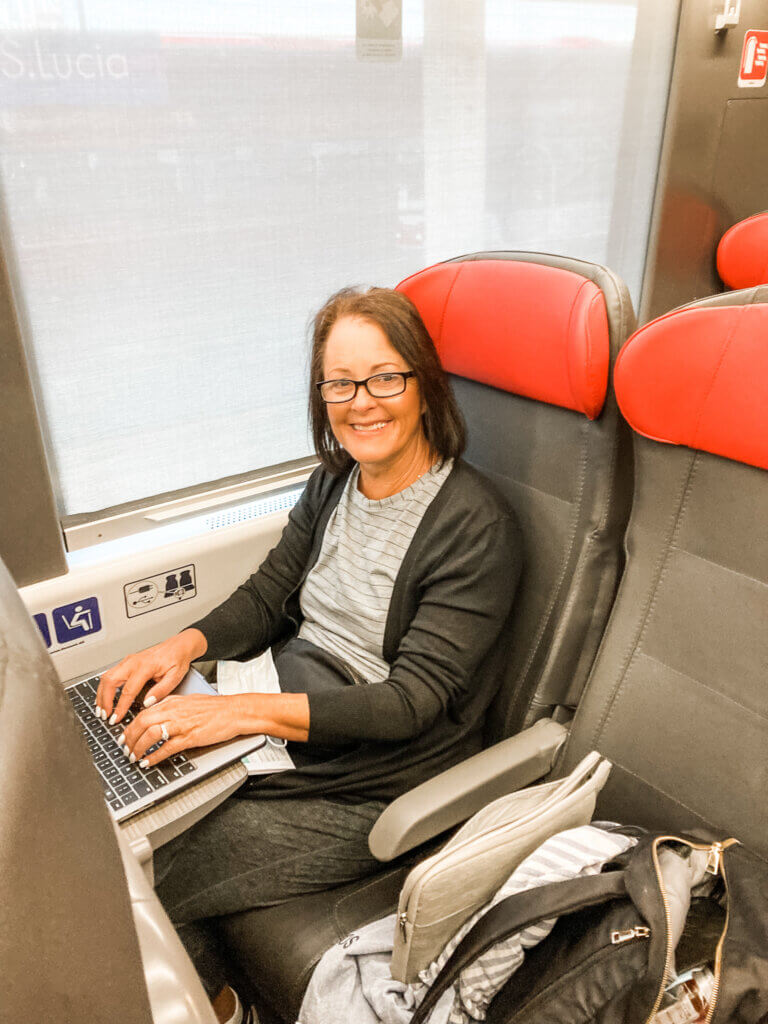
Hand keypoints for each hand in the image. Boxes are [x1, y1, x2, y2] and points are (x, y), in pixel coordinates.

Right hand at [95, 628, 207, 723]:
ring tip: (101, 710)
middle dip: (104, 700)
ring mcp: (128, 661)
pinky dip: (104, 687)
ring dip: (101, 694)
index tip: (115, 718)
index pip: (128, 690)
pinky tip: (104, 697)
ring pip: (106, 677)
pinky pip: (110, 674)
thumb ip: (161, 690)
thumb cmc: (177, 659)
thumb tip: (147, 703)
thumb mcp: (175, 676)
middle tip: (104, 715)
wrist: (178, 646)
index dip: (120, 707)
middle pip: (110, 681)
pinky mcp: (126, 662)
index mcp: (145, 666)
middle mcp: (133, 662)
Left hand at [119, 693, 244, 766]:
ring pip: (151, 734)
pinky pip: (167, 748)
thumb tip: (157, 715)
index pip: (144, 713)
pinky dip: (154, 756)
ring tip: (134, 757)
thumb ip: (172, 707)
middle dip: (130, 738)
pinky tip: (148, 762)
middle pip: (142, 723)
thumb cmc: (216, 708)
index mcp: (173, 702)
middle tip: (125, 749)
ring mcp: (182, 724)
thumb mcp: (189, 701)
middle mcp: (174, 711)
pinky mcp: (190, 737)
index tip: (125, 736)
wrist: (235, 711)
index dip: (131, 727)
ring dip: (139, 747)